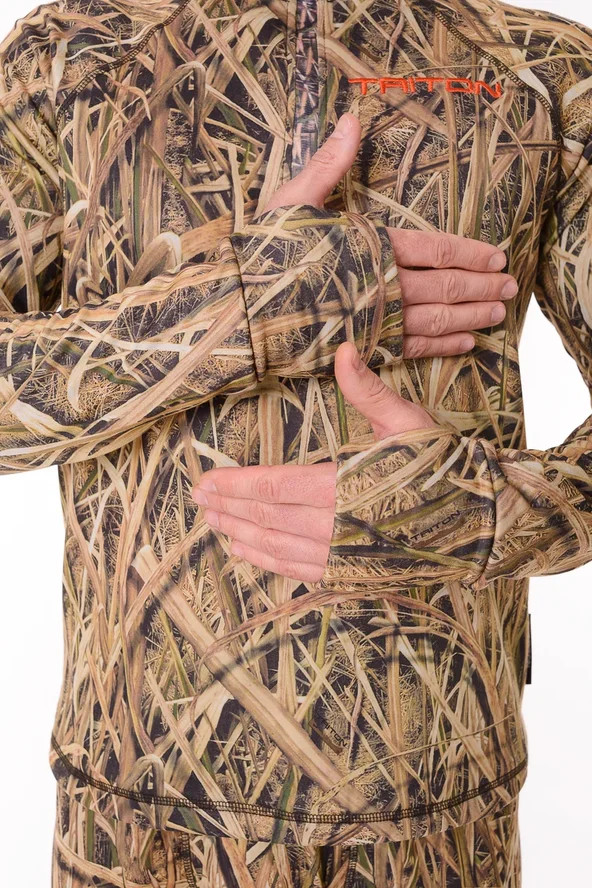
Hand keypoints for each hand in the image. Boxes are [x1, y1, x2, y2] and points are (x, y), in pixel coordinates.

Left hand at [192, 341, 437, 581]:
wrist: (481, 522)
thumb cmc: (444, 468)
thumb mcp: (407, 422)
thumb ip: (367, 390)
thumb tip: (343, 348)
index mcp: (347, 486)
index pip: (275, 486)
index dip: (236, 484)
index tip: (206, 479)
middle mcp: (340, 527)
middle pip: (267, 518)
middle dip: (228, 508)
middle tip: (197, 499)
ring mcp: (345, 557)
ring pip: (278, 548)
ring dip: (241, 535)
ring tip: (212, 523)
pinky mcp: (353, 575)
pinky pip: (299, 572)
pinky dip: (267, 562)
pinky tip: (244, 551)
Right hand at [258, 112, 517, 358]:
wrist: (235, 311)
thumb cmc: (260, 254)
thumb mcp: (292, 202)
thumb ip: (329, 166)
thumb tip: (353, 119)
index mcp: (367, 245)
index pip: (432, 249)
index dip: (468, 252)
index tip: (495, 255)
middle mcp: (377, 285)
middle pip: (443, 286)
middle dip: (481, 286)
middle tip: (510, 287)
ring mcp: (371, 320)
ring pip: (434, 319)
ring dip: (470, 316)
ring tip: (497, 314)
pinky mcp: (361, 347)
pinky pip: (411, 349)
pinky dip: (441, 347)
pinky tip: (465, 343)